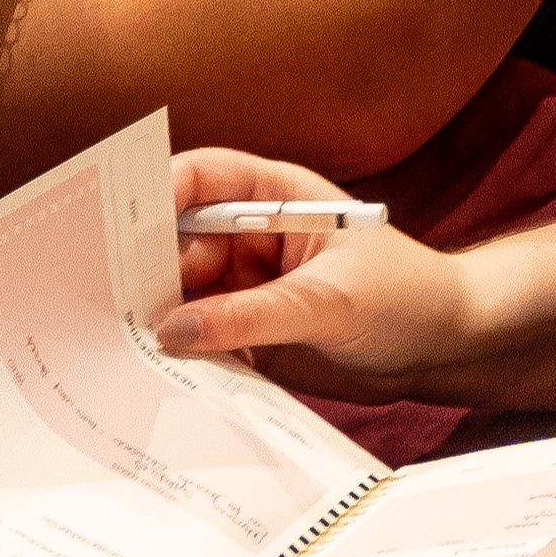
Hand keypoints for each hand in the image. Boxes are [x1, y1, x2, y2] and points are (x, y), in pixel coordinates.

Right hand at [150, 144, 476, 398]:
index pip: (201, 178)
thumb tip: (172, 331)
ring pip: (181, 297)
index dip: (157, 194)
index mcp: (273, 197)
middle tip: (110, 312)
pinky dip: (181, 357)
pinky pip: (201, 340)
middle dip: (145, 274)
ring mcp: (247, 286)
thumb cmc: (407, 298)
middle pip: (175, 244)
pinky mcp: (249, 332)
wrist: (446, 349)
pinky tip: (158, 378)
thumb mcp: (331, 302)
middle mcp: (250, 237)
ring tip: (124, 351)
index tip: (120, 232)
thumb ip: (254, 315)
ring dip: (157, 321)